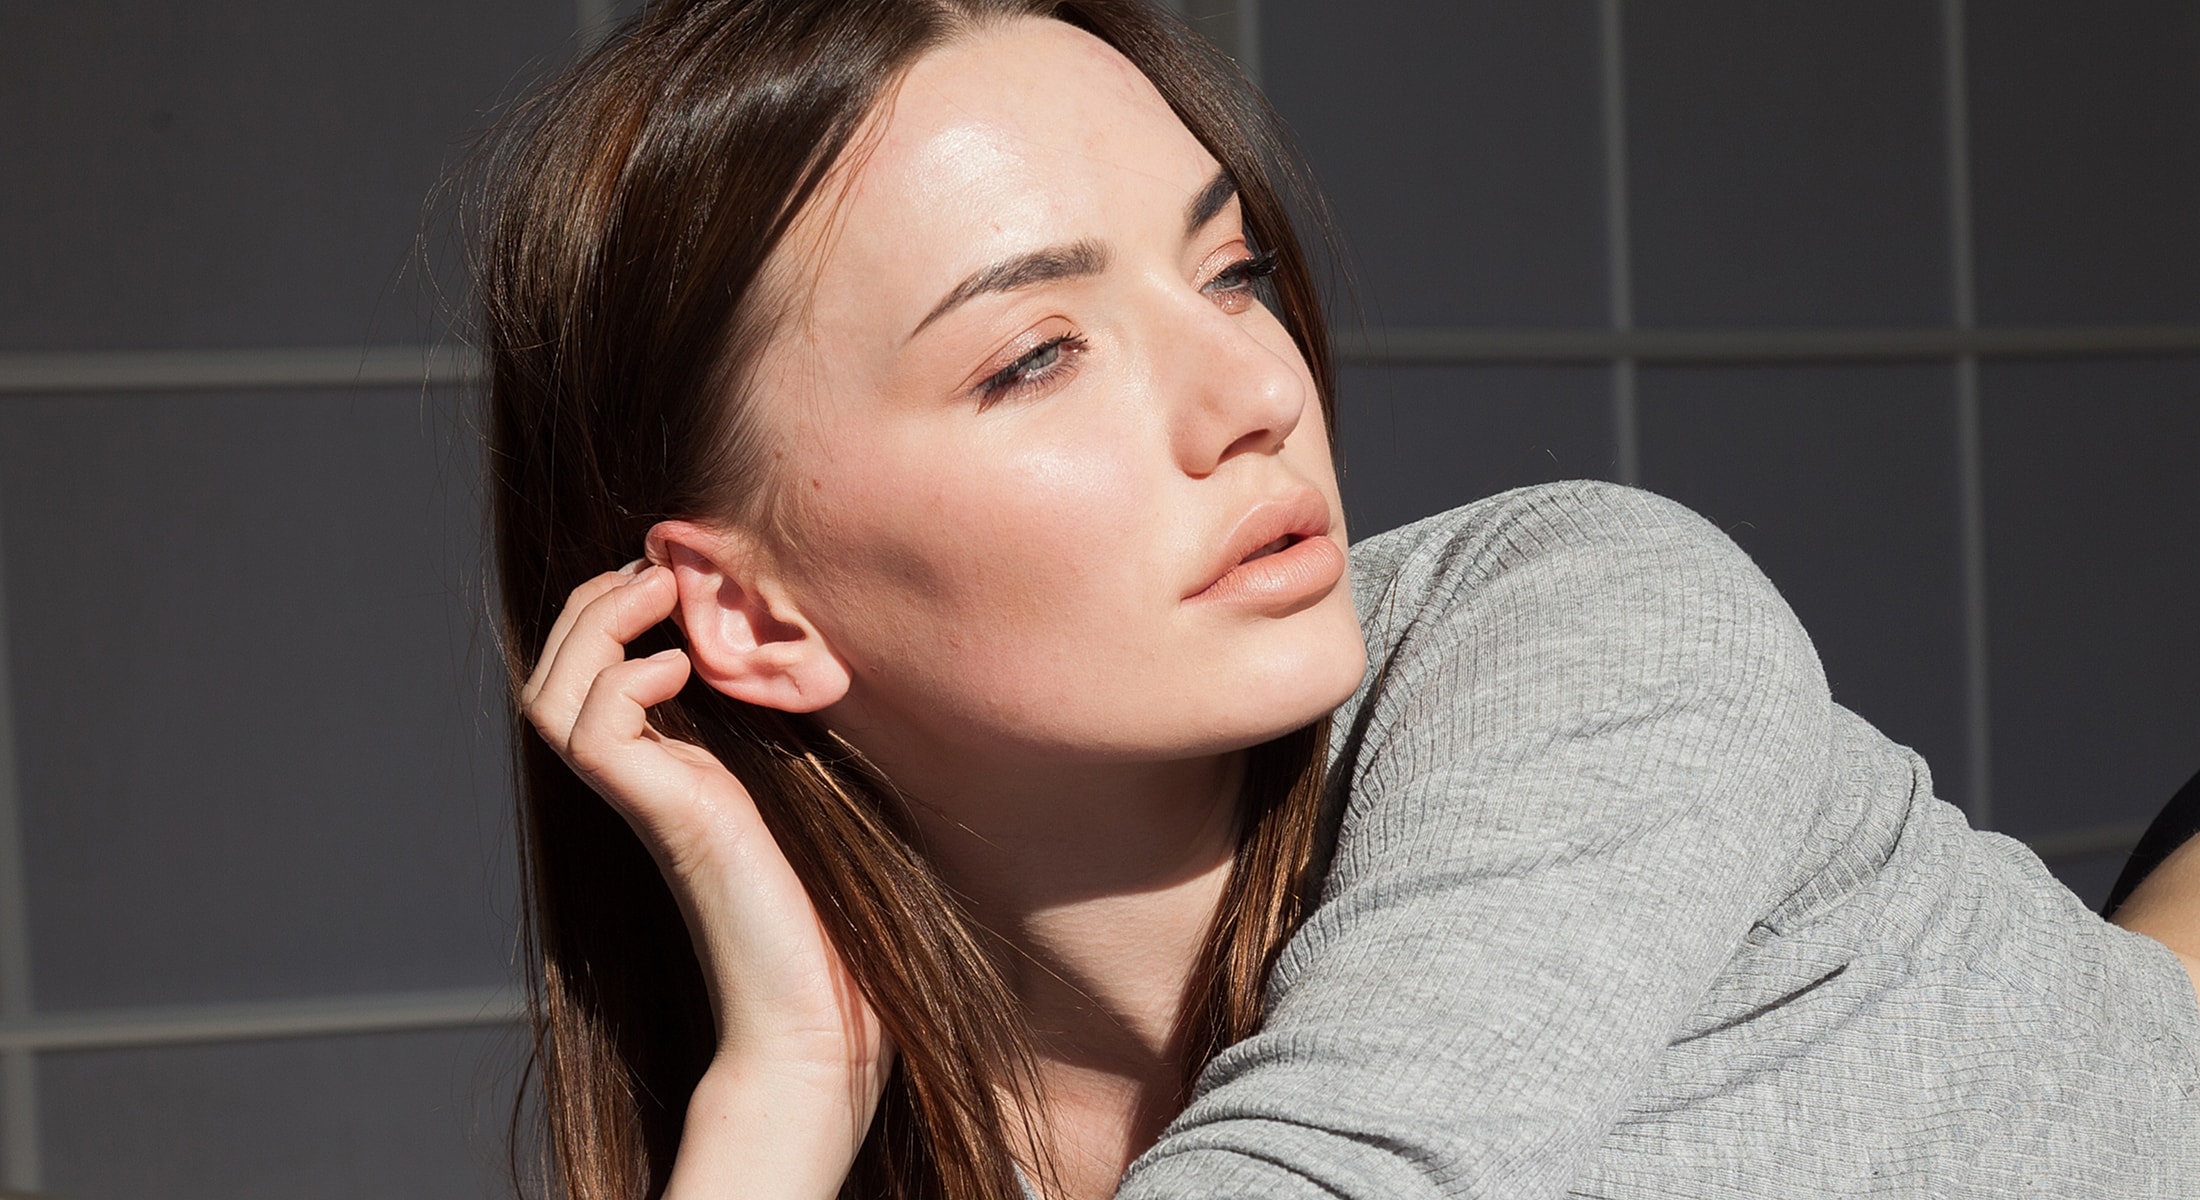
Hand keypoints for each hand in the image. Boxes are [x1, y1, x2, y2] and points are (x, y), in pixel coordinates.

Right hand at [520, 562, 890, 1197]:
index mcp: (673, 773)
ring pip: (550, 694)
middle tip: (653, 566)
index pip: (592, 674)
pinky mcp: (664, 818)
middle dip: (588, 603)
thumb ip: (799, 732)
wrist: (824, 1021)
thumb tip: (827, 654)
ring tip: (658, 595)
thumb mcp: (822, 792)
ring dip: (595, 625)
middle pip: (551, 673)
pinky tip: (675, 671)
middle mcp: (643, 785)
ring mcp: (645, 802)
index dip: (611, 613)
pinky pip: (590, 731)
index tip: (671, 573)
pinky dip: (622, 681)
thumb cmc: (840, 923)